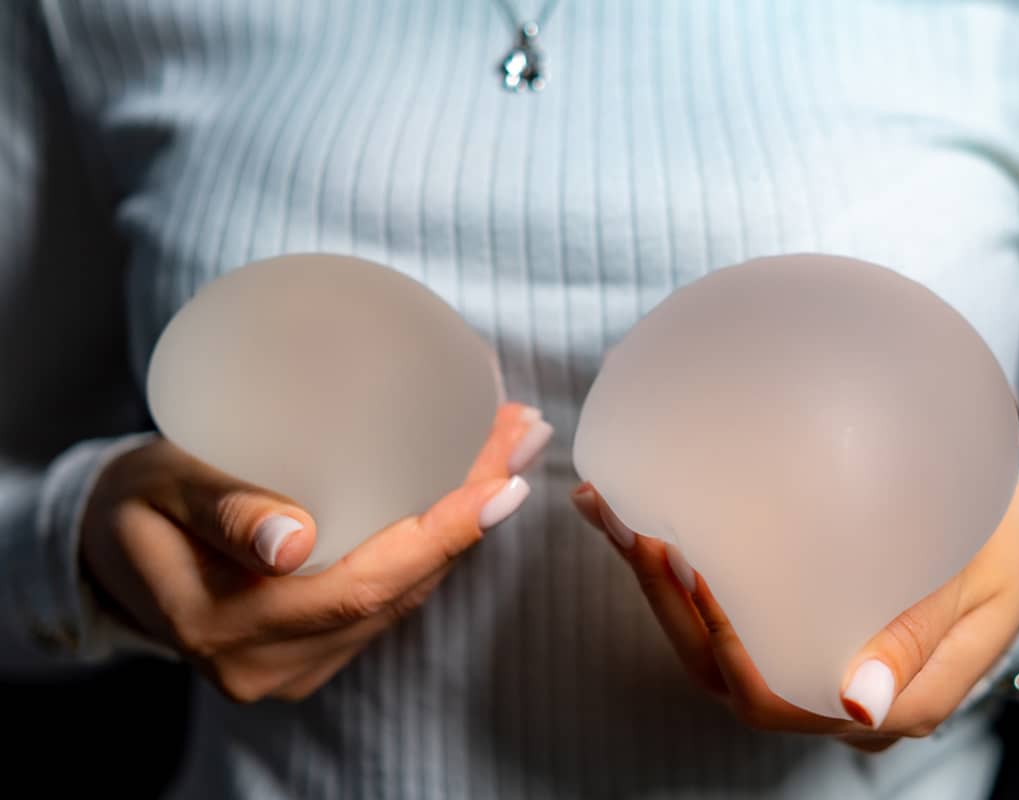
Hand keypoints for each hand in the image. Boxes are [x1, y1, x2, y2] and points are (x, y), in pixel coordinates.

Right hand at [81, 402, 552, 702]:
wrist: (107, 551)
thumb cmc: (133, 506)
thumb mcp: (161, 487)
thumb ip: (222, 509)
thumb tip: (289, 542)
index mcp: (231, 629)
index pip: (365, 588)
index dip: (442, 538)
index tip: (503, 482)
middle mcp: (274, 663)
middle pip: (402, 589)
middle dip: (474, 516)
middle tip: (521, 437)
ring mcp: (297, 664)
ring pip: (405, 595)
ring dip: (465, 526)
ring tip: (508, 452)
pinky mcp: (312, 649)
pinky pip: (389, 598)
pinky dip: (432, 545)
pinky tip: (466, 494)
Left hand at [570, 480, 1018, 751]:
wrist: (1009, 533)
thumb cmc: (1001, 547)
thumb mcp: (981, 582)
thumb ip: (921, 637)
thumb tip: (864, 706)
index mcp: (884, 698)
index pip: (772, 696)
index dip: (717, 641)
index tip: (690, 566)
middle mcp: (830, 695)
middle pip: (722, 670)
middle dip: (666, 600)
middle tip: (633, 524)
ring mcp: (805, 661)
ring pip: (708, 644)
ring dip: (655, 579)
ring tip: (613, 510)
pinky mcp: (789, 625)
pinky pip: (723, 608)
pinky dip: (672, 564)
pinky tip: (633, 513)